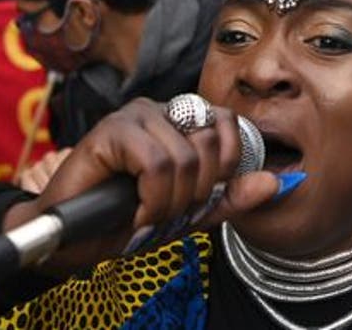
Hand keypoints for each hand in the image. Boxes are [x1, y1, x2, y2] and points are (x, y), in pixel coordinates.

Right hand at [2, 98, 278, 275]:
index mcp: (182, 122)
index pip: (228, 124)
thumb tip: (276, 182)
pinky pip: (156, 164)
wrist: (75, 240)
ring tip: (147, 214)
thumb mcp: (192, 213)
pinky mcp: (110, 131)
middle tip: (168, 210)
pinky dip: (153, 198)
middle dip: (195, 192)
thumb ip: (232, 197)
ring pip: (184, 158)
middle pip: (208, 144)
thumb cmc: (129, 219)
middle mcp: (160, 111)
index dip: (225, 166)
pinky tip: (135, 211)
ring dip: (171, 202)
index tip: (200, 197)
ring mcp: (134, 116)